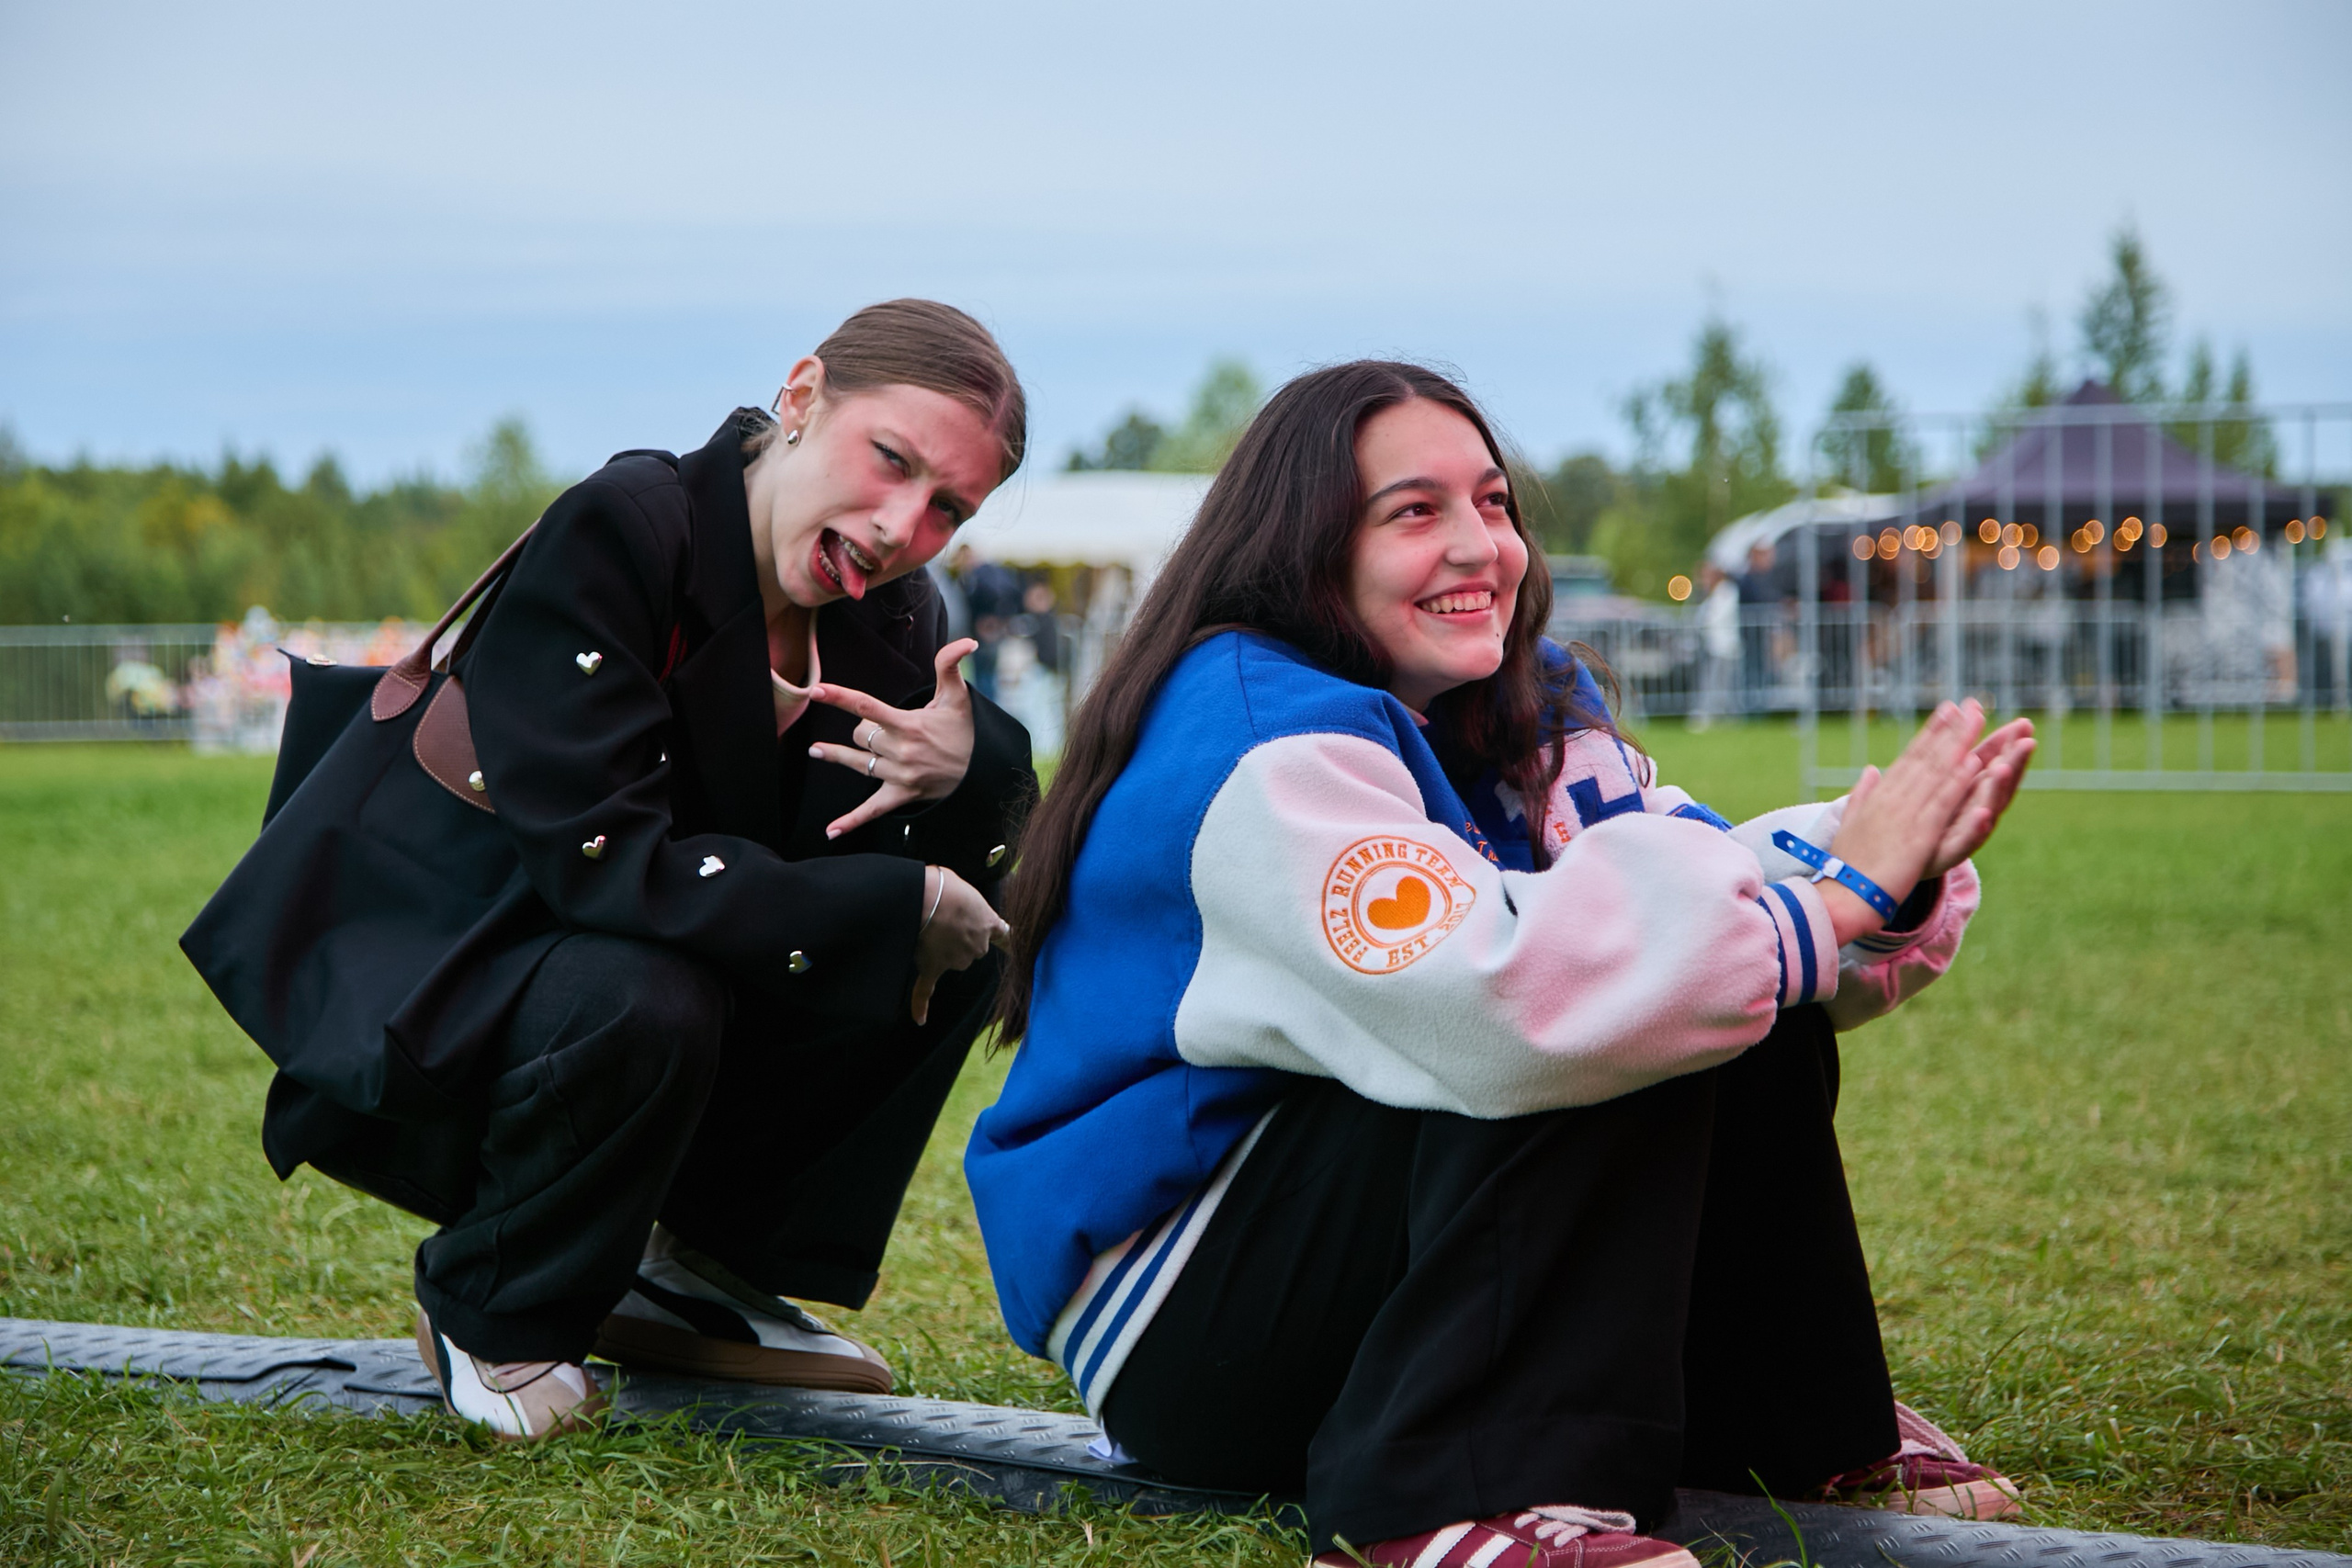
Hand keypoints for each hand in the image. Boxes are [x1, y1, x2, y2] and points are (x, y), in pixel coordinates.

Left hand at [807, 639, 979, 839]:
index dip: (839, 697)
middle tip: (880, 728)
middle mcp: (901, 751)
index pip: (867, 707)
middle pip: (860, 735)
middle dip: (862, 729)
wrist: (979, 771)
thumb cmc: (963, 731)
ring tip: (815, 751)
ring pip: (858, 762)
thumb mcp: (957, 697)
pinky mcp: (900, 796)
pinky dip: (851, 822)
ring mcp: (899, 776)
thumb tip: (968, 642)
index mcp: (909, 726)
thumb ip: (951, 666)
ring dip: (835, 756)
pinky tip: (831, 832)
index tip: (815, 690)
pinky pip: (872, 810)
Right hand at [911, 865, 1007, 1024]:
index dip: (1008, 939)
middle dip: (960, 936)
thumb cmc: (946, 886)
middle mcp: (978, 947)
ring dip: (939, 947)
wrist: (927, 897)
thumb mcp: (965, 887)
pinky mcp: (933, 967)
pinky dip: (922, 1004)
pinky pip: (927, 989)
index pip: (1004, 935)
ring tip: (928, 923)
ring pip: (949, 959)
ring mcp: (956, 960)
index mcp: (989, 923)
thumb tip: (954, 906)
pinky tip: (921, 1019)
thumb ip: (967, 903)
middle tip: (943, 914)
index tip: (1018, 947)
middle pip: (972, 948)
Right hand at [1819, 699, 1988, 945]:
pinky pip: (1942, 803)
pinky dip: (1958, 781)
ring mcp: (1905, 815)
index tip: (1947, 710)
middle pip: (1926, 757)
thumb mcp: (1852, 822)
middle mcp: (1893, 798)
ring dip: (1959, 745)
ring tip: (1978, 721)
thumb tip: (1870, 770)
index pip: (1909, 757)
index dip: (1930, 732)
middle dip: (1950, 730)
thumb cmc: (1846, 863)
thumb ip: (1862, 793)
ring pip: (1937, 773)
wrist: (1842, 895)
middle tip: (1971, 705)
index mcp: (1880, 796)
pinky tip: (1974, 762)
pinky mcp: (1918, 835)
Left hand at [1922, 717, 2035, 878]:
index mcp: (1967, 789)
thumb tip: (1952, 712)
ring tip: (2004, 768)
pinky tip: (1983, 815)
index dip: (2006, 744)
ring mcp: (1965, 832)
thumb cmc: (1919, 821)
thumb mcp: (1930, 783)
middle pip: (1998, 783)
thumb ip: (1944, 755)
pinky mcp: (1950, 853)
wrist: (1897, 864)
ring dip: (1997, 789)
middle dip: (2014, 762)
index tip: (2024, 724)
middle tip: (2028, 741)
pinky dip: (1975, 829)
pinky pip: (1966, 841)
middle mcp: (1974, 809)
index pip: (1991, 762)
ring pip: (1987, 808)